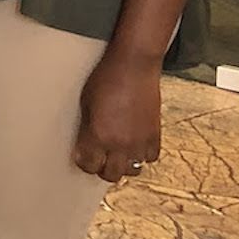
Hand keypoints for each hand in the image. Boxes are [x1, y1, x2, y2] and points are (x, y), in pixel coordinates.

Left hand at [73, 53, 160, 181]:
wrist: (134, 65)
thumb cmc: (105, 78)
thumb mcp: (86, 103)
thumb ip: (86, 128)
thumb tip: (85, 145)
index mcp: (99, 135)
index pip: (89, 165)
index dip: (84, 162)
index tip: (83, 155)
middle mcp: (120, 143)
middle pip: (110, 174)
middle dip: (102, 168)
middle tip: (99, 158)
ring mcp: (140, 141)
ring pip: (132, 170)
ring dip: (123, 164)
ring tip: (117, 153)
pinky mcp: (156, 134)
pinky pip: (150, 158)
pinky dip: (142, 155)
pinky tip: (135, 145)